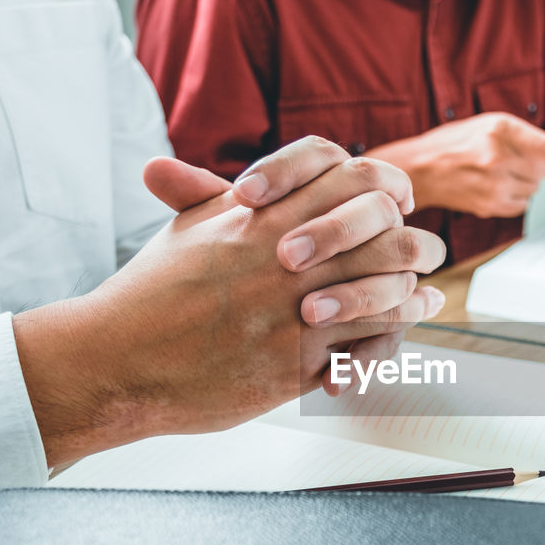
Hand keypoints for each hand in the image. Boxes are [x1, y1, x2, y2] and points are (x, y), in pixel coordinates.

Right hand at [14, 137, 445, 467]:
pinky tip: (395, 341)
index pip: (350, 180)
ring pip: (384, 294)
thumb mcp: (187, 230)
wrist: (117, 359)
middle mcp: (282, 258)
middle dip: (414, 244)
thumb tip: (247, 185)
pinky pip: (361, 350)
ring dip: (411, 295)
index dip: (385, 189)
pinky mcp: (292, 364)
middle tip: (427, 252)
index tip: (397, 203)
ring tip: (423, 298)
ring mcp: (290, 312)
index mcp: (261, 216)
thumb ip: (220, 197)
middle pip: (383, 236)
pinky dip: (386, 345)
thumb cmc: (149, 294)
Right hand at [366, 112, 544, 217]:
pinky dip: (513, 195)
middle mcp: (500, 158)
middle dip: (537, 166)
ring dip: (524, 181)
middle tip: (512, 158)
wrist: (419, 169)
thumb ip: (528, 142)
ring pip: (534, 189)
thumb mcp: (491, 125)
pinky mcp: (491, 206)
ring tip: (494, 171)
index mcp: (503, 130)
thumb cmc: (456, 142)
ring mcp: (495, 185)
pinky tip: (491, 185)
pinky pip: (521, 204)